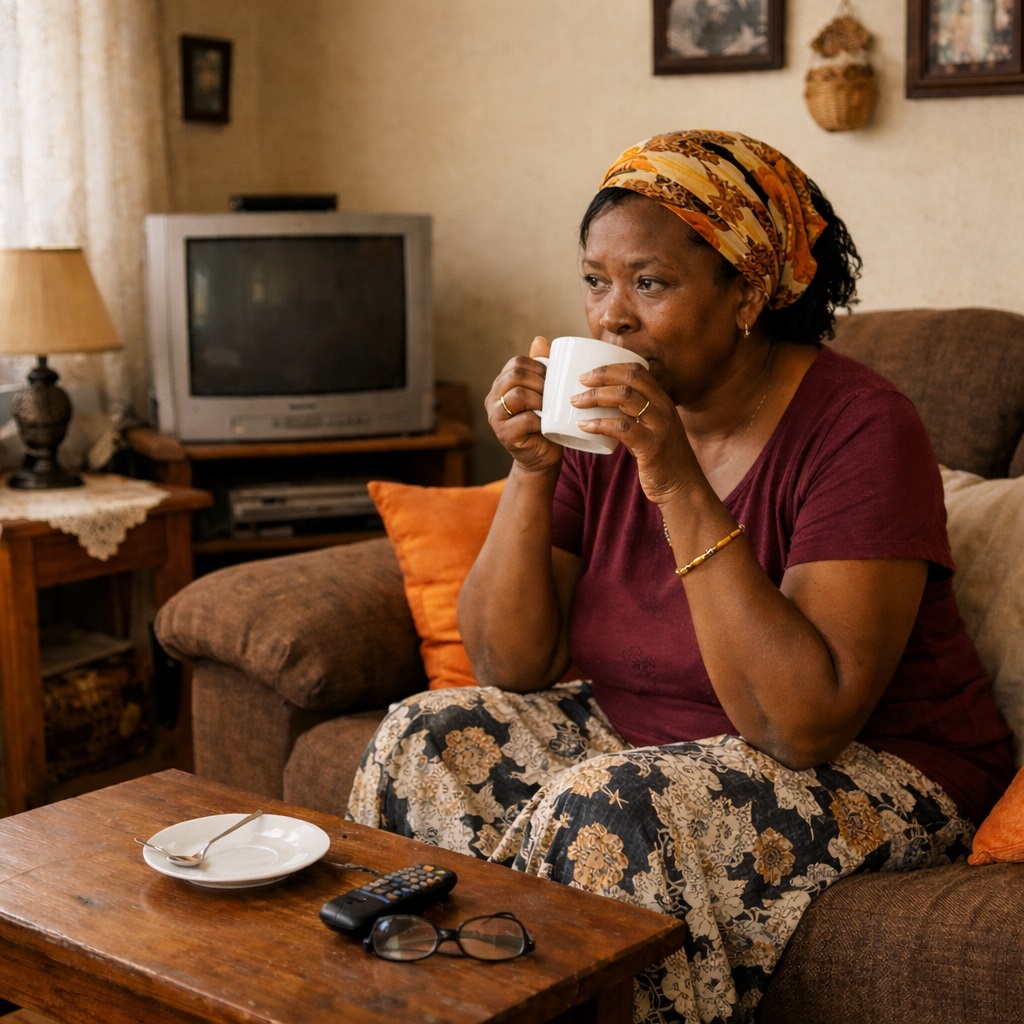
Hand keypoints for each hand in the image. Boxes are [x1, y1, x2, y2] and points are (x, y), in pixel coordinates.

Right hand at [487, 336, 563, 472]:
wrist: (542, 456)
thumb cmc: (545, 422)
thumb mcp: (544, 392)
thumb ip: (540, 368)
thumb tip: (540, 340)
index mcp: (501, 384)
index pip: (516, 363)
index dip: (539, 367)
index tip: (553, 379)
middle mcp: (493, 399)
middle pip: (515, 375)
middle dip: (540, 382)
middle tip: (553, 394)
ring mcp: (495, 417)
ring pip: (518, 395)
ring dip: (540, 400)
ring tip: (550, 408)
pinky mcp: (504, 435)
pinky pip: (524, 420)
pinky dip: (540, 420)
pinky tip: (546, 424)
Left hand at [572, 363, 698, 504]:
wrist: (683, 488)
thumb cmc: (662, 460)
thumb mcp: (651, 431)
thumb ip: (633, 419)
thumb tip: (603, 411)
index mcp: (662, 401)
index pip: (638, 371)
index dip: (611, 367)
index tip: (589, 373)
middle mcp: (663, 408)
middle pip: (630, 379)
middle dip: (601, 376)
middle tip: (579, 382)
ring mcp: (659, 426)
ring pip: (625, 398)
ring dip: (596, 397)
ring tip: (576, 402)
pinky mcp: (651, 446)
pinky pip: (622, 428)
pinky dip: (599, 424)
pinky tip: (584, 426)